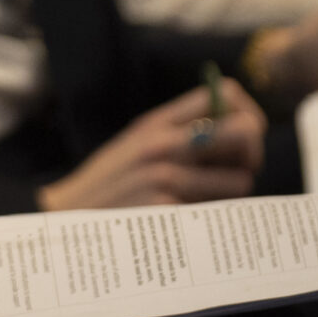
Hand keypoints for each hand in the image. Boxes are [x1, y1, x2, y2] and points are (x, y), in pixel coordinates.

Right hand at [36, 83, 266, 211]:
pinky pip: (218, 212)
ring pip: (241, 180)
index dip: (247, 114)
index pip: (227, 95)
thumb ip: (178, 131)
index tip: (242, 135)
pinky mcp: (168, 210)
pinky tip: (190, 221)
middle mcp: (164, 144)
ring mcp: (166, 177)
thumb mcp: (135, 144)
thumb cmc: (108, 185)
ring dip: (231, 193)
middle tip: (238, 170)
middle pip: (245, 132)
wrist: (65, 218)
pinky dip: (212, 219)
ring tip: (206, 200)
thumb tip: (239, 128)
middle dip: (252, 153)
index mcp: (157, 123)